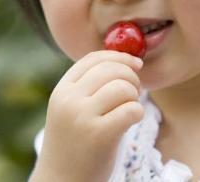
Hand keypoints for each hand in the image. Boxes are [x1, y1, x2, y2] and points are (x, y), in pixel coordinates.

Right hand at [30, 50, 143, 181]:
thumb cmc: (74, 143)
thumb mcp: (71, 108)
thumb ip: (89, 85)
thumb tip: (126, 61)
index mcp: (61, 90)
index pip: (93, 58)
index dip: (118, 56)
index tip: (135, 62)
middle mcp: (69, 100)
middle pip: (111, 69)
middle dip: (131, 75)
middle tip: (135, 90)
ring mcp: (82, 117)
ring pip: (123, 87)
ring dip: (134, 95)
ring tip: (130, 107)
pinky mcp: (99, 136)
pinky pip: (131, 109)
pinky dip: (138, 112)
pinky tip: (132, 120)